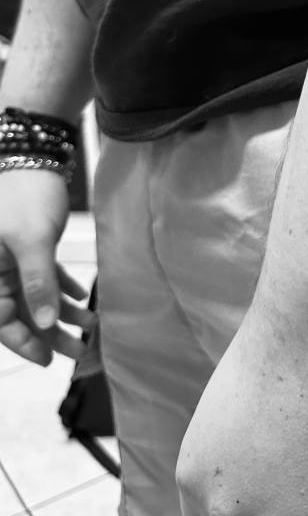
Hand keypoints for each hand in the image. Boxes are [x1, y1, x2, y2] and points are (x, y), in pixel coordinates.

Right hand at [0, 170, 93, 365]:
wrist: (32, 155)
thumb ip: (38, 282)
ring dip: (61, 311)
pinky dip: (61, 287)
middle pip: (20, 312)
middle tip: (78, 350)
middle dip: (49, 333)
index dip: (24, 343)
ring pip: (34, 296)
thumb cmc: (25, 194)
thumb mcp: (32, 240)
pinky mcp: (27, 246)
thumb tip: (46, 323)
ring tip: (90, 325)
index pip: (1, 320)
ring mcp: (9, 259)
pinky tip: (81, 297)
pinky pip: (42, 275)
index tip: (49, 360)